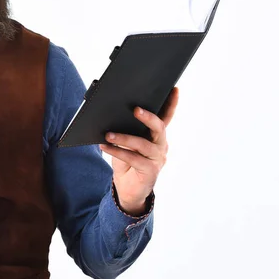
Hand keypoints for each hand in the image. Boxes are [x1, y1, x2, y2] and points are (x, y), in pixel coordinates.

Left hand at [99, 87, 178, 215]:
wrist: (127, 188)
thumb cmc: (126, 160)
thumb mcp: (126, 142)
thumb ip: (125, 129)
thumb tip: (111, 113)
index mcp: (156, 135)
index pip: (166, 117)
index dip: (171, 104)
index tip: (174, 89)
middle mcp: (161, 145)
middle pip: (159, 128)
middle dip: (148, 117)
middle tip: (135, 109)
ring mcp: (157, 159)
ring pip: (143, 144)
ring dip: (124, 137)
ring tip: (108, 134)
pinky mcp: (150, 171)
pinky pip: (133, 159)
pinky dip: (117, 151)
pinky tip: (104, 146)